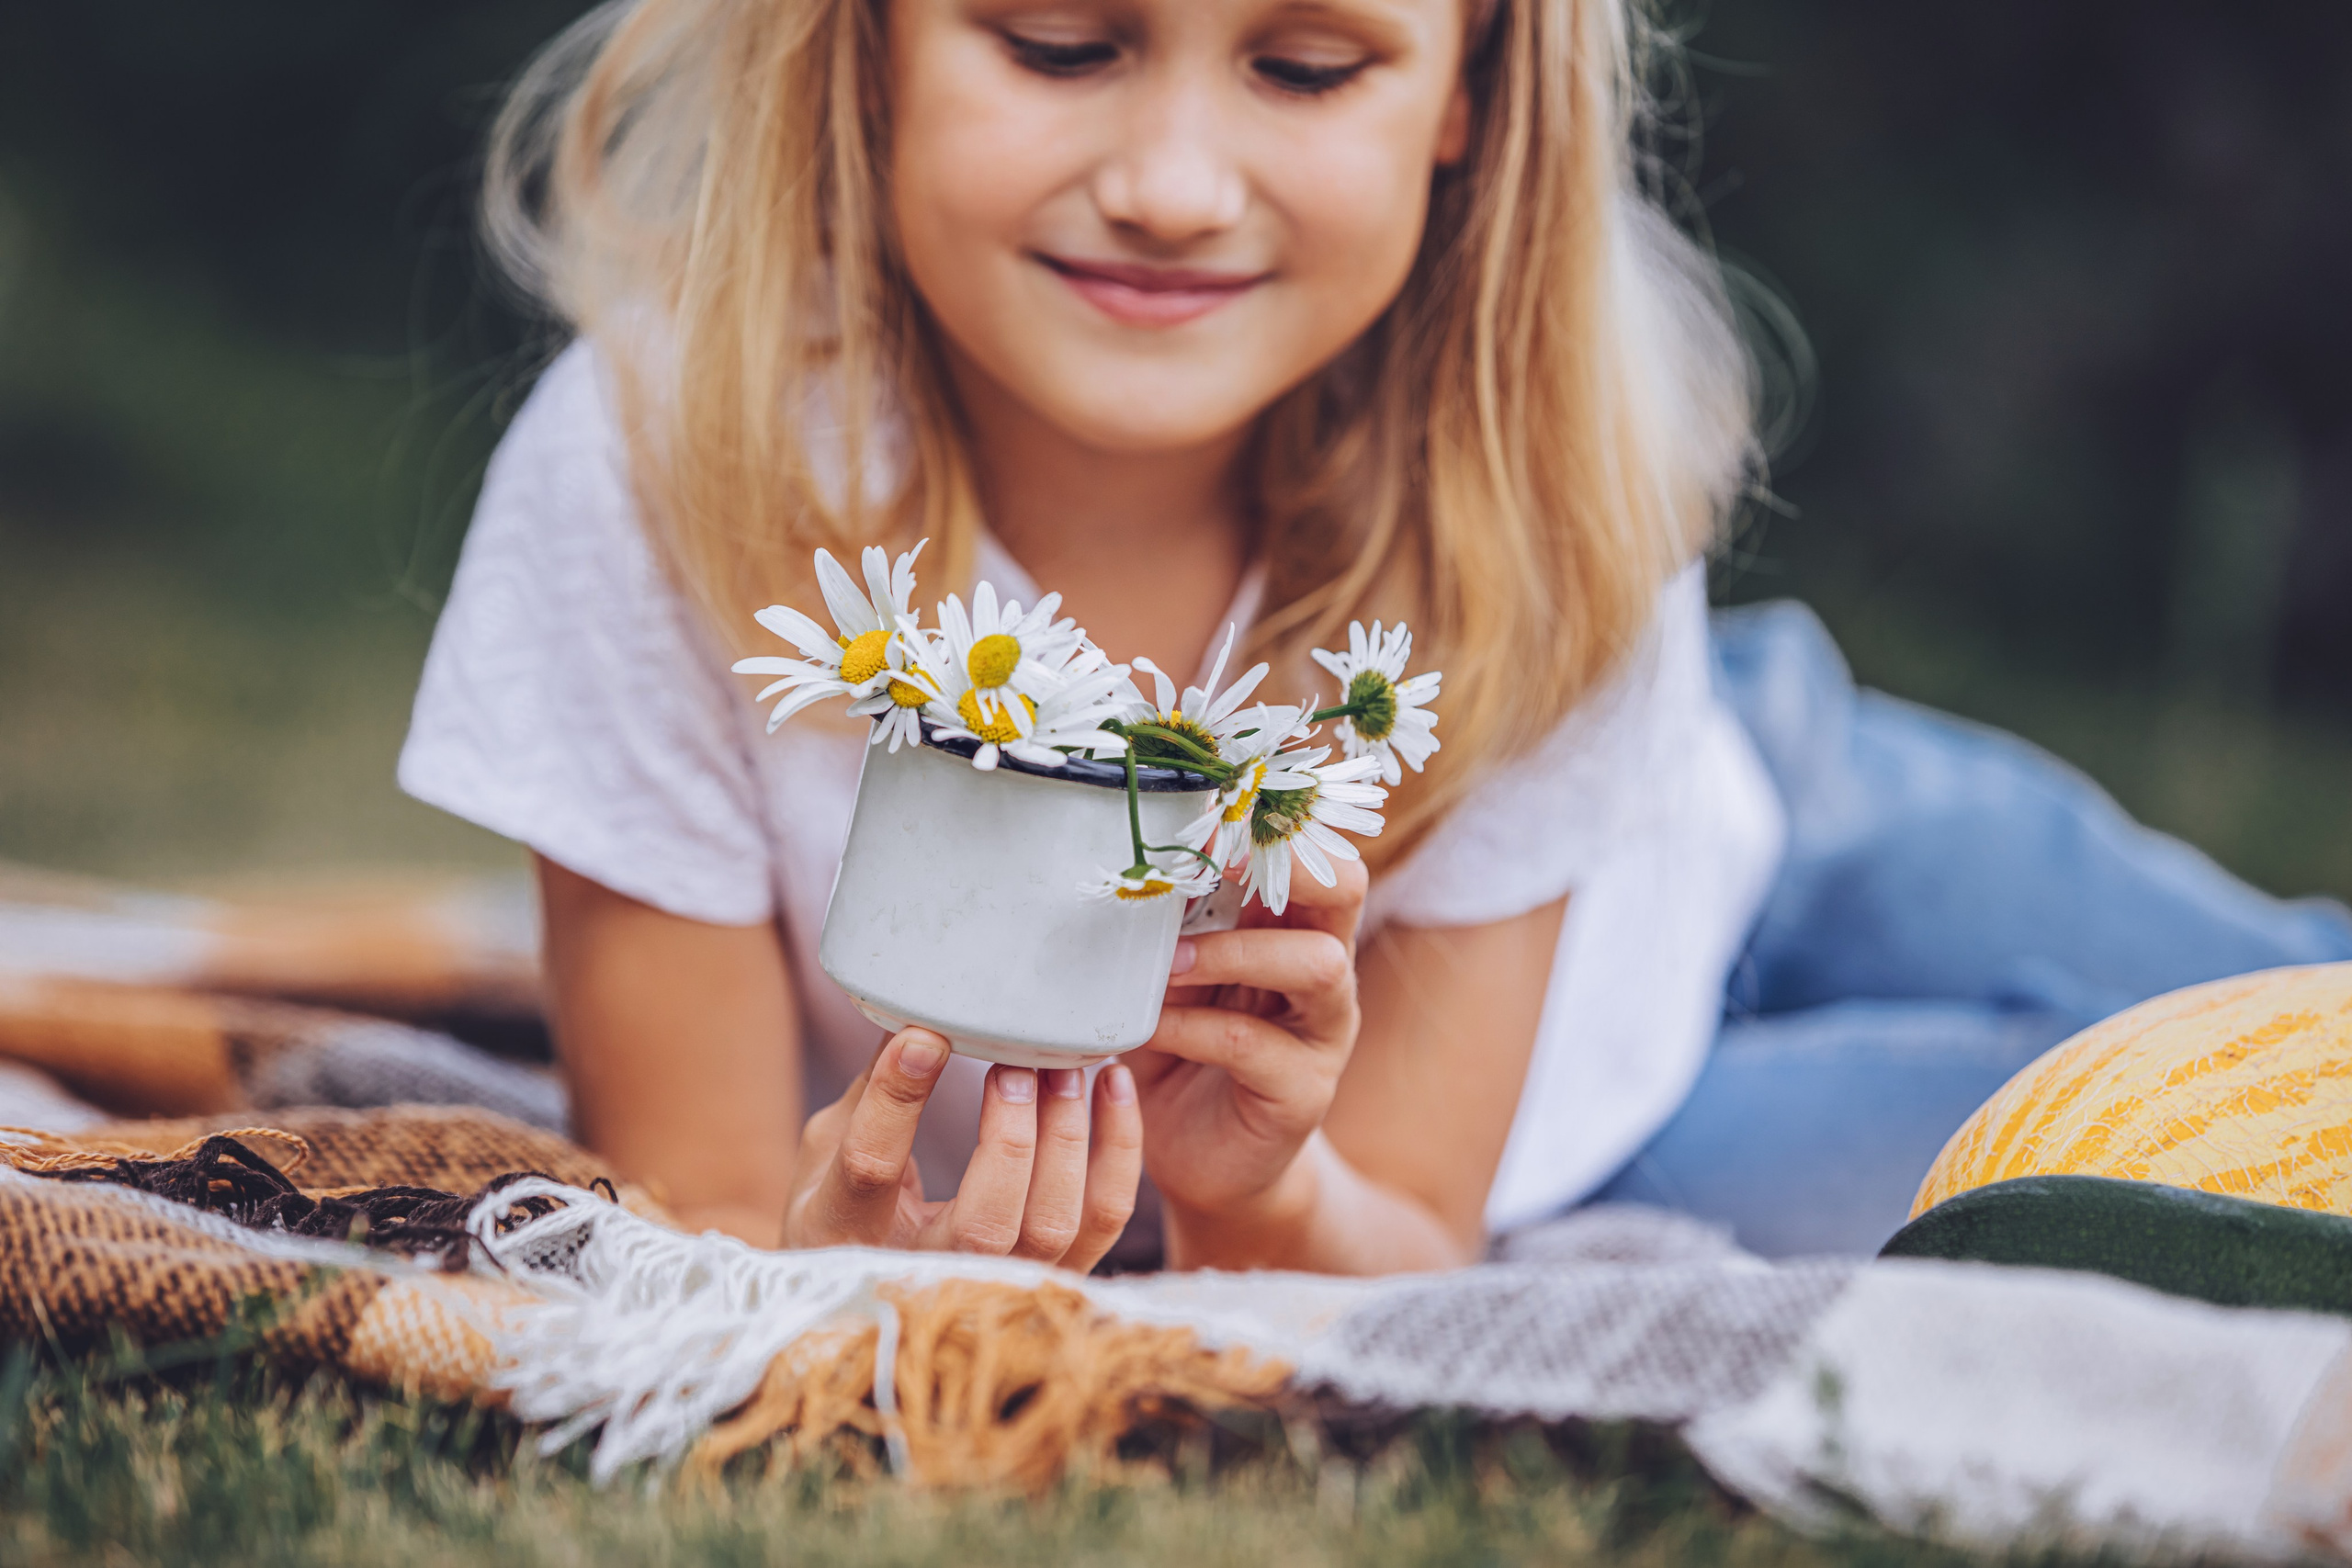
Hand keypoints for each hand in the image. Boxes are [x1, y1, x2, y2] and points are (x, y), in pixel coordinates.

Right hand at [780, 1027, 1142, 1270]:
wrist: (865, 1287)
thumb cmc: (837, 1204)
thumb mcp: (825, 1149)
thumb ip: (868, 1089)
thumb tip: (912, 1012)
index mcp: (845, 1232)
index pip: (873, 1170)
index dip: (897, 1101)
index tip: (923, 1038)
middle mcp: (924, 1275)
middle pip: (984, 1223)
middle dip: (1010, 1136)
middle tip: (1016, 1067)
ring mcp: (993, 1286)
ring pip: (1052, 1226)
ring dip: (1067, 1138)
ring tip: (1063, 1070)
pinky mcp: (1051, 1276)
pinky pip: (1103, 1218)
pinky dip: (1118, 1150)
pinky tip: (1113, 1085)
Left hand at [1132, 857, 1365, 1245]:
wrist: (1199, 1162)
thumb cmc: (1179, 1054)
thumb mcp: (1167, 980)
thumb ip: (1162, 930)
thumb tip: (1117, 865)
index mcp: (1289, 927)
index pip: (1310, 852)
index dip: (1267, 826)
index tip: (1204, 812)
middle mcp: (1322, 970)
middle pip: (1343, 888)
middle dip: (1286, 864)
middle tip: (1213, 863)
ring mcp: (1322, 1031)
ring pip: (1317, 964)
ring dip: (1233, 952)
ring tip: (1167, 965)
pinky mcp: (1304, 1090)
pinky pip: (1254, 1043)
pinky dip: (1193, 1027)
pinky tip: (1149, 1030)